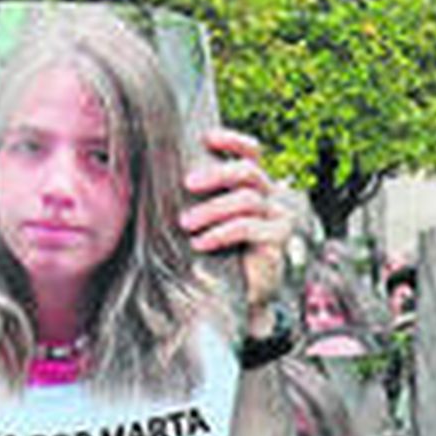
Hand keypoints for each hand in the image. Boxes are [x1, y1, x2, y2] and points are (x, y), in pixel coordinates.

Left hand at [181, 129, 290, 334]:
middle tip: (187, 184)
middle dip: (216, 174)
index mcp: (255, 186)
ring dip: (211, 210)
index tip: (205, 139)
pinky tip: (200, 244)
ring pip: (246, 199)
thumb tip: (157, 176)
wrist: (241, 297)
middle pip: (248, 172)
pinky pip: (248, 227)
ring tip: (186, 224)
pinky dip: (220, 233)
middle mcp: (271, 197)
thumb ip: (199, 199)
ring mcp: (279, 218)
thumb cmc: (218, 255)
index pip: (252, 153)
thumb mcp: (207, 222)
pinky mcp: (278, 240)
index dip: (232, 141)